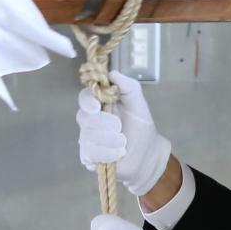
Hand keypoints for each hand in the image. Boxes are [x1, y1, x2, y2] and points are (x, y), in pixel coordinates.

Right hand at [77, 72, 172, 196]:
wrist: (147, 154)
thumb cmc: (141, 127)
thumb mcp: (138, 104)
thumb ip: (128, 86)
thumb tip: (112, 73)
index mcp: (100, 104)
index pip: (85, 98)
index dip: (87, 101)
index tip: (97, 107)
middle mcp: (90, 120)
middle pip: (83, 118)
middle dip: (102, 124)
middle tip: (119, 128)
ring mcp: (87, 139)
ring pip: (87, 138)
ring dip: (108, 141)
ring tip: (123, 143)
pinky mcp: (88, 156)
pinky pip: (89, 154)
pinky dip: (106, 154)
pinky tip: (118, 154)